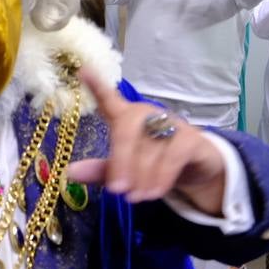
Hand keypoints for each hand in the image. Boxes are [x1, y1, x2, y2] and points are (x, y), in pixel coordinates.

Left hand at [66, 68, 225, 213]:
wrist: (197, 168)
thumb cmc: (154, 163)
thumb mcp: (126, 170)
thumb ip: (101, 171)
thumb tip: (71, 173)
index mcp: (125, 118)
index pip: (109, 99)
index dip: (97, 86)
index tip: (82, 70)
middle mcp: (146, 115)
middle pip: (127, 127)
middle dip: (120, 160)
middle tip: (117, 190)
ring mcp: (170, 123)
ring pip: (150, 145)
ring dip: (141, 175)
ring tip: (135, 197)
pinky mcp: (191, 138)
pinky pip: (174, 153)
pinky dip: (162, 175)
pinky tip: (155, 192)